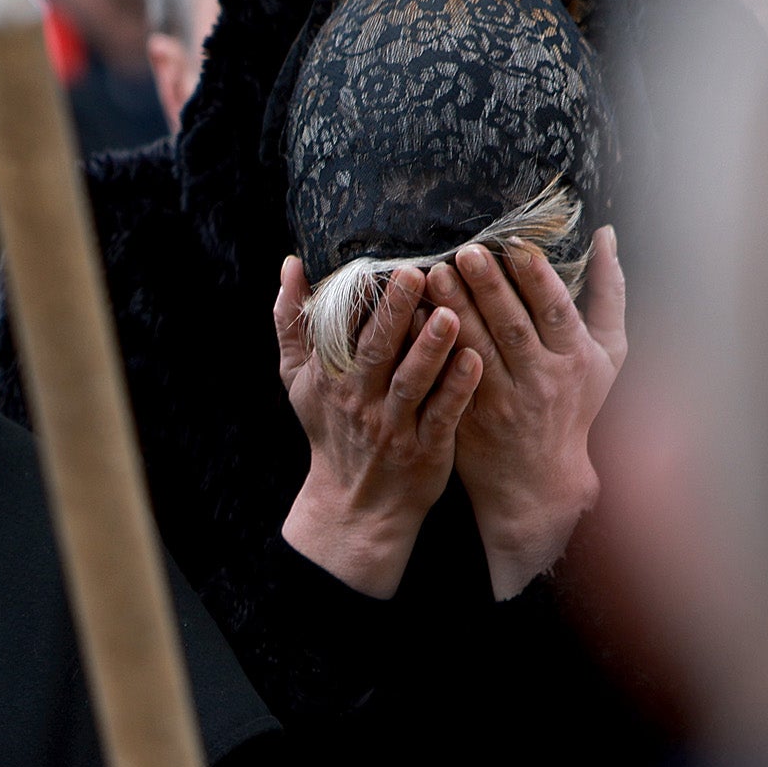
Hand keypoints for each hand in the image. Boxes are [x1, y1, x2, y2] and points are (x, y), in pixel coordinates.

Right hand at [276, 258, 482, 598]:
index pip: (342, 328)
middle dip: (395, 312)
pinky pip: (441, 415)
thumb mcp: (299, 379)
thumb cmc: (332, 430)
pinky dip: (457, 389)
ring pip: (411, 382)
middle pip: (376, 350)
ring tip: (451, 314)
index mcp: (332, 376)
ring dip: (430, 349)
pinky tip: (476, 361)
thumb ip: (293, 323)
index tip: (376, 261)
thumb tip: (291, 264)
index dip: (358, 296)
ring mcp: (392, 424)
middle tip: (416, 273)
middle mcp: (360, 398)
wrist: (354, 505)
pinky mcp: (424, 447)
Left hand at [420, 228, 625, 597]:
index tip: (514, 244)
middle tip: (465, 252)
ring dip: (455, 311)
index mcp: (574, 357)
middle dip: (489, 288)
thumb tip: (607, 235)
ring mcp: (502, 401)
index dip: (536, 277)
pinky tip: (414, 321)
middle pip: (512, 326)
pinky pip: (447, 378)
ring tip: (434, 275)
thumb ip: (608, 292)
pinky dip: (433, 349)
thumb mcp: (607, 352)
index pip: (555, 310)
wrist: (539, 478)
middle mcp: (540, 379)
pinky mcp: (469, 418)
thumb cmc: (576, 402)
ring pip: (477, 350)